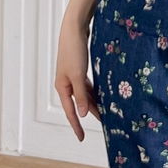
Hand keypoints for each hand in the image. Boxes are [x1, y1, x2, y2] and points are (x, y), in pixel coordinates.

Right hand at [55, 20, 100, 140]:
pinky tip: (102, 95)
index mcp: (62, 87)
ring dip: (93, 102)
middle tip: (103, 124)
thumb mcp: (77, 75)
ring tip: (106, 112)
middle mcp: (66, 83)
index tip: (82, 138)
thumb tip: (82, 114)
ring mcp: (73, 76)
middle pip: (78, 103)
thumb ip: (80, 95)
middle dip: (89, 114)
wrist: (74, 29)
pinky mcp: (79, 68)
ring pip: (84, 94)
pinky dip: (94, 91)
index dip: (76, 125)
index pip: (70, 111)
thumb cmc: (74, 51)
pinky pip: (87, 85)